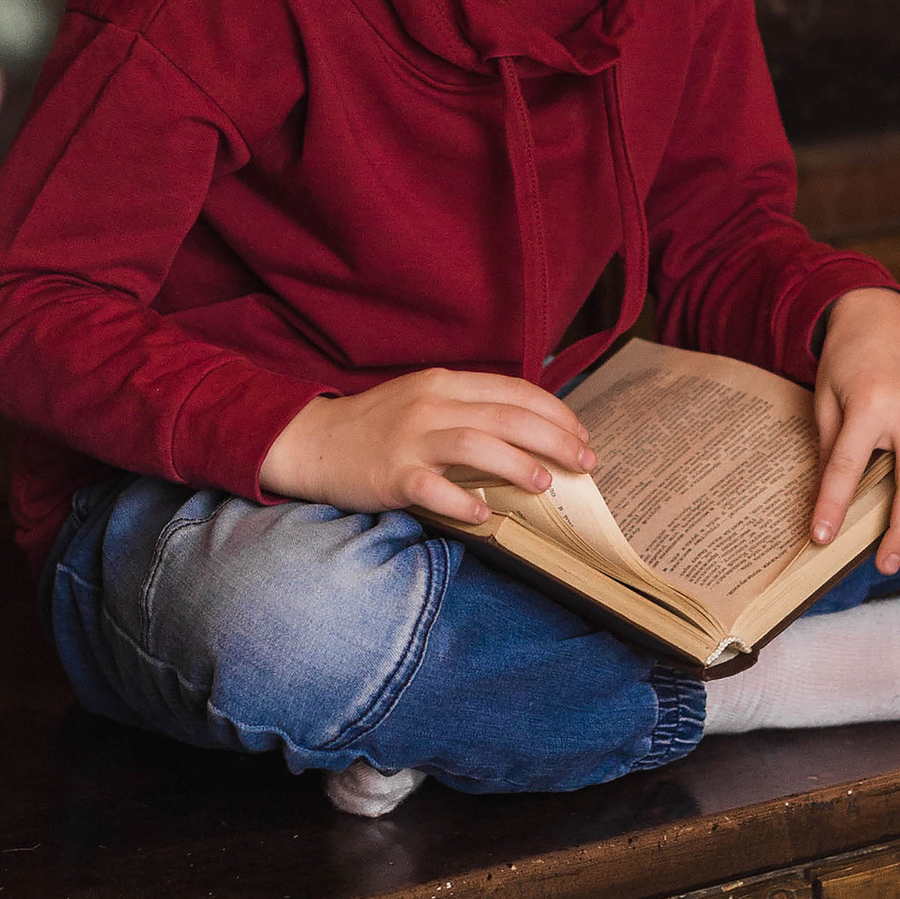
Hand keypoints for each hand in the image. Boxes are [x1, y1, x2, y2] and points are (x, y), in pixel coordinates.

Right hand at [259, 368, 597, 531]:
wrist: (313, 441)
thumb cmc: (377, 426)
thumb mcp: (425, 401)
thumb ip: (470, 409)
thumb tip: (529, 431)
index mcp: (445, 383)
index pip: (515, 390)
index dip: (556, 413)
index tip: (582, 435)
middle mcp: (431, 405)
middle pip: (507, 415)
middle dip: (556, 438)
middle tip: (586, 461)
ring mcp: (410, 439)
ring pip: (477, 444)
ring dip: (517, 463)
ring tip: (546, 483)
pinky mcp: (391, 474)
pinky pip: (433, 488)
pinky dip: (462, 501)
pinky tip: (484, 514)